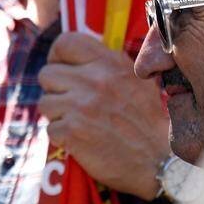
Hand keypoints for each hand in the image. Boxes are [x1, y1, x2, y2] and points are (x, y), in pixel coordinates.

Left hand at [39, 32, 169, 199]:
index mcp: (110, 63)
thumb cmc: (146, 121)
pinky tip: (82, 139)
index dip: (57, 57)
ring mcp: (81, 106)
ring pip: (45, 102)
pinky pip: (50, 128)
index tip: (62, 70)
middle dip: (56, 90)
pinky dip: (62, 137)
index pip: (65, 42)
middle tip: (74, 104)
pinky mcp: (71, 131)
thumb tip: (74, 56)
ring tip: (81, 122)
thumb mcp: (136, 80)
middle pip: (47, 74)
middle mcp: (94, 80)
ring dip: (58, 115)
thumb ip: (107, 65)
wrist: (158, 161)